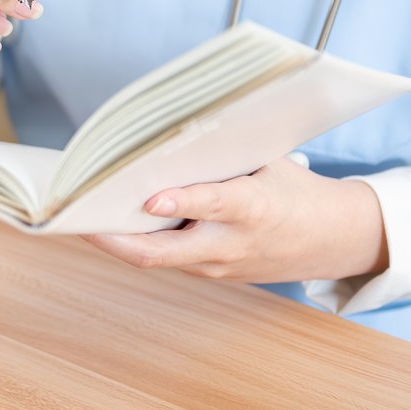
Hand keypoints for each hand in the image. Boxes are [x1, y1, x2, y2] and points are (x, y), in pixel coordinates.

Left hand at [83, 157, 388, 284]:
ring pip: (156, 260)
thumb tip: (169, 135)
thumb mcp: (269, 163)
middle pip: (162, 253)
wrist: (332, 240)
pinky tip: (109, 223)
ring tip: (78, 217)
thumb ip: (222, 155)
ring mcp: (217, 266)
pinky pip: (165, 260)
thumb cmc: (295, 191)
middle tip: (79, 219)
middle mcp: (229, 245)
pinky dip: (136, 243)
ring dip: (116, 242)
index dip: (179, 202)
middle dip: (115, 239)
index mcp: (252, 209)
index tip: (149, 198)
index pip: (211, 206)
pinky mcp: (210, 274)